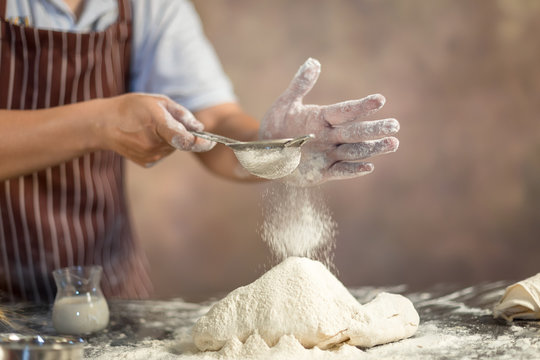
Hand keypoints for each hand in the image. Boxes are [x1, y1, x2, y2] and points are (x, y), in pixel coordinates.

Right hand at [99, 93, 214, 166]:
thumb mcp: (158, 101)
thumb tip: (200, 128)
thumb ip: (182, 114)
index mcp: (157, 125)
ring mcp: (150, 156)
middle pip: (181, 142)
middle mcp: (154, 144)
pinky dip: (161, 146)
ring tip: (151, 127)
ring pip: (173, 148)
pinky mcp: (147, 163)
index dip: (201, 142)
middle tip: (164, 120)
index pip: (185, 140)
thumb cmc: (132, 108)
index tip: (211, 142)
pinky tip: (145, 137)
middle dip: (181, 133)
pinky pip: (164, 154)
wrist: (104, 125)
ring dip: (170, 139)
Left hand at [259, 58, 398, 185]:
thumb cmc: (277, 124)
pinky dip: (353, 170)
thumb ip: (300, 85)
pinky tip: (369, 166)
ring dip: (372, 148)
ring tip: (393, 143)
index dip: (360, 106)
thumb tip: (313, 62)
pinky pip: (340, 170)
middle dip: (374, 129)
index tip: (379, 100)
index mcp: (322, 118)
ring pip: (354, 151)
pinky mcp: (323, 172)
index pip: (344, 111)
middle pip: (355, 132)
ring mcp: (327, 154)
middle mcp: (329, 136)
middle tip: (395, 125)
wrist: (266, 153)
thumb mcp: (286, 104)